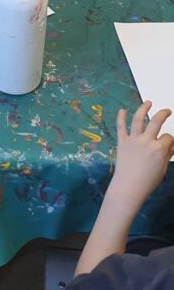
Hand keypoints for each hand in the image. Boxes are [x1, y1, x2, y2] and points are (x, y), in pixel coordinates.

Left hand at [109, 102, 173, 217]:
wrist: (128, 187)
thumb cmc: (147, 181)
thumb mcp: (162, 169)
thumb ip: (167, 155)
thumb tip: (172, 145)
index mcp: (159, 148)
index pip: (169, 138)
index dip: (171, 141)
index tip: (171, 144)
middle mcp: (147, 140)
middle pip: (156, 121)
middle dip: (163, 113)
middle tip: (167, 110)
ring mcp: (133, 140)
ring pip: (138, 119)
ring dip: (143, 108)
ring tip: (148, 102)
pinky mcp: (122, 142)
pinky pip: (120, 127)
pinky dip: (120, 118)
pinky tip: (122, 110)